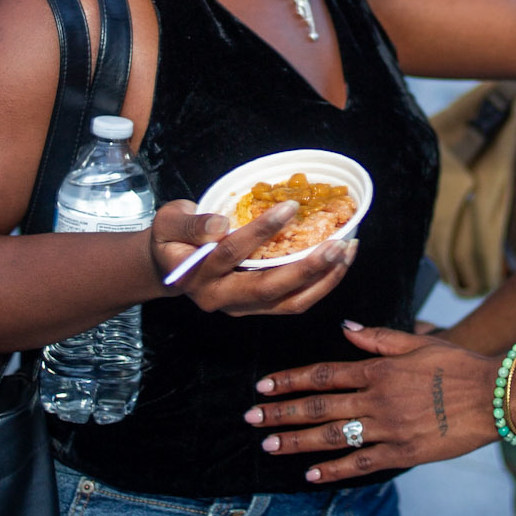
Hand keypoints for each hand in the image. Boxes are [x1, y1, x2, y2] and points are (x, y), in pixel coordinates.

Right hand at [148, 199, 354, 315]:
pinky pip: (294, 302)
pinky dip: (320, 284)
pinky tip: (339, 261)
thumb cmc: (172, 237)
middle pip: (268, 288)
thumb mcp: (169, 220)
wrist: (168, 266)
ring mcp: (241, 307)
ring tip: (347, 250)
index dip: (261, 230)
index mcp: (196, 274)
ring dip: (322, 279)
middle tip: (337, 243)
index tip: (290, 207)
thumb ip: (191, 223)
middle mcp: (220, 298)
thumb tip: (220, 224)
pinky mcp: (258, 309)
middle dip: (307, 267)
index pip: (231, 252)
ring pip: (288, 302)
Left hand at [248, 325, 499, 482]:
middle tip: (251, 417)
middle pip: (318, 406)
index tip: (263, 385)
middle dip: (281, 411)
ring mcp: (387, 428)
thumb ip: (379, 338)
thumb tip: (346, 329)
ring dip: (297, 441)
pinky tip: (311, 475)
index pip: (323, 374)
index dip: (290, 380)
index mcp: (378, 370)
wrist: (493, 396)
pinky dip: (334, 470)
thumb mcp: (417, 342)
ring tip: (269, 444)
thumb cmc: (458, 365)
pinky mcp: (402, 453)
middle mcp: (376, 399)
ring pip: (332, 436)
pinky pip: (361, 463)